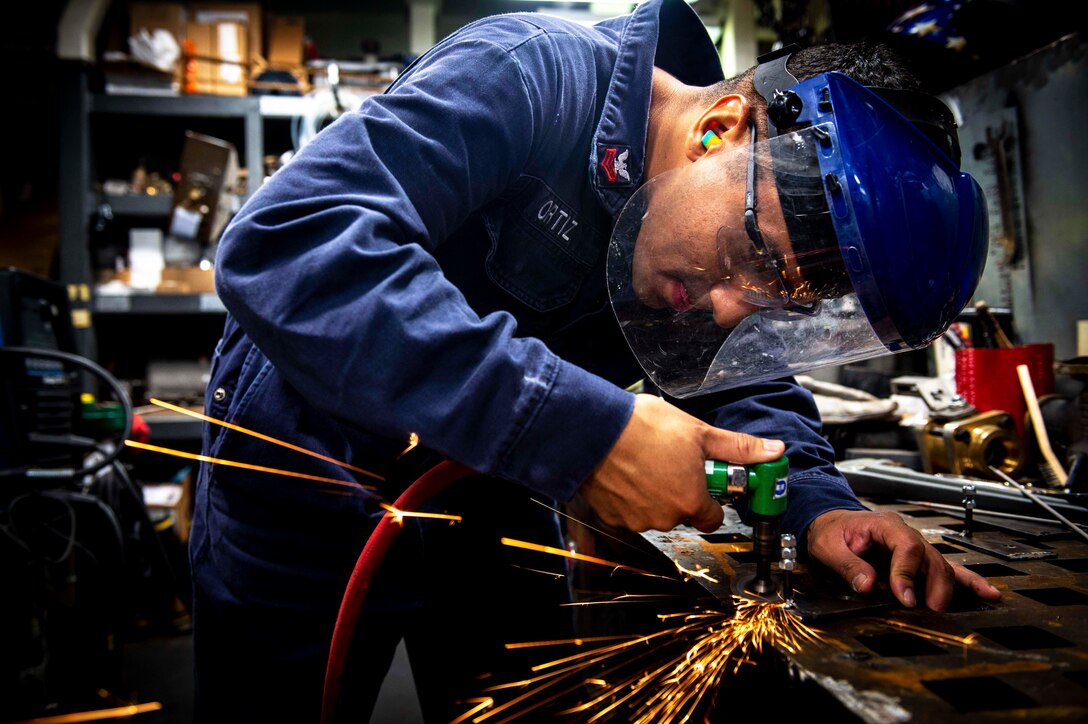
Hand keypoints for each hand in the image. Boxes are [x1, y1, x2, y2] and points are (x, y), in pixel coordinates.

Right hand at [578, 394, 784, 533]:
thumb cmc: (643, 428)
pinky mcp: (611, 516)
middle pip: (682, 512)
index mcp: (690, 500)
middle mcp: (664, 517)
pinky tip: (626, 470)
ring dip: (653, 494)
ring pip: (654, 512)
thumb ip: (737, 447)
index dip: (711, 499)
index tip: (705, 480)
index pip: (712, 518)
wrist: (592, 429)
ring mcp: (635, 519)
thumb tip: (774, 451)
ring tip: (645, 461)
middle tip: (671, 462)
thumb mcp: (698, 432)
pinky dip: (628, 496)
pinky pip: (627, 511)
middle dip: (680, 491)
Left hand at [806, 509, 1001, 610]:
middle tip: (927, 610)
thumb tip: (866, 585)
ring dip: (949, 589)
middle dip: (933, 586)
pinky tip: (988, 593)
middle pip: (931, 558)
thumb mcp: (828, 546)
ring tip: (948, 610)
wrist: (831, 524)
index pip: (906, 547)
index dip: (907, 573)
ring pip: (942, 566)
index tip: (905, 597)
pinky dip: (968, 582)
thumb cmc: (831, 532)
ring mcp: (916, 547)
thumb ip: (847, 565)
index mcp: (884, 525)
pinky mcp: (920, 561)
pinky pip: (948, 569)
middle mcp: (905, 534)